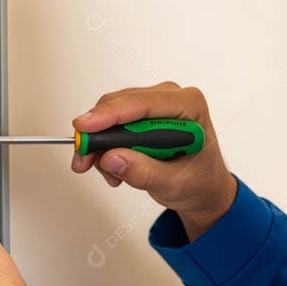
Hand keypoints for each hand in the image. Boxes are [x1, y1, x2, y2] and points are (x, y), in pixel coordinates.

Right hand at [71, 82, 236, 239]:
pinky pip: (111, 123)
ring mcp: (154, 104)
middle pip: (120, 105)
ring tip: (110, 174)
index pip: (142, 103)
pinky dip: (105, 146)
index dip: (109, 114)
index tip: (85, 127)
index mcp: (189, 106)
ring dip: (101, 145)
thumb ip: (144, 172)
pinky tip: (115, 167)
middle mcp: (170, 97)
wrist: (202, 187)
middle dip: (98, 135)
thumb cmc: (199, 181)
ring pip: (110, 113)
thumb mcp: (174, 184)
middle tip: (84, 162)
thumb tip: (111, 158)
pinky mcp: (141, 114)